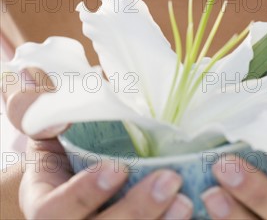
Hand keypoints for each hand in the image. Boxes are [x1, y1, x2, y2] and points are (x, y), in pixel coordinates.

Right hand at [2, 68, 192, 219]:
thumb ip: (39, 108)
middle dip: (134, 211)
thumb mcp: (45, 123)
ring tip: (186, 201)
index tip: (117, 168)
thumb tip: (40, 90)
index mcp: (46, 202)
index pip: (55, 212)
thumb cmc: (62, 141)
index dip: (85, 194)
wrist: (76, 164)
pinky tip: (195, 212)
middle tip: (170, 181)